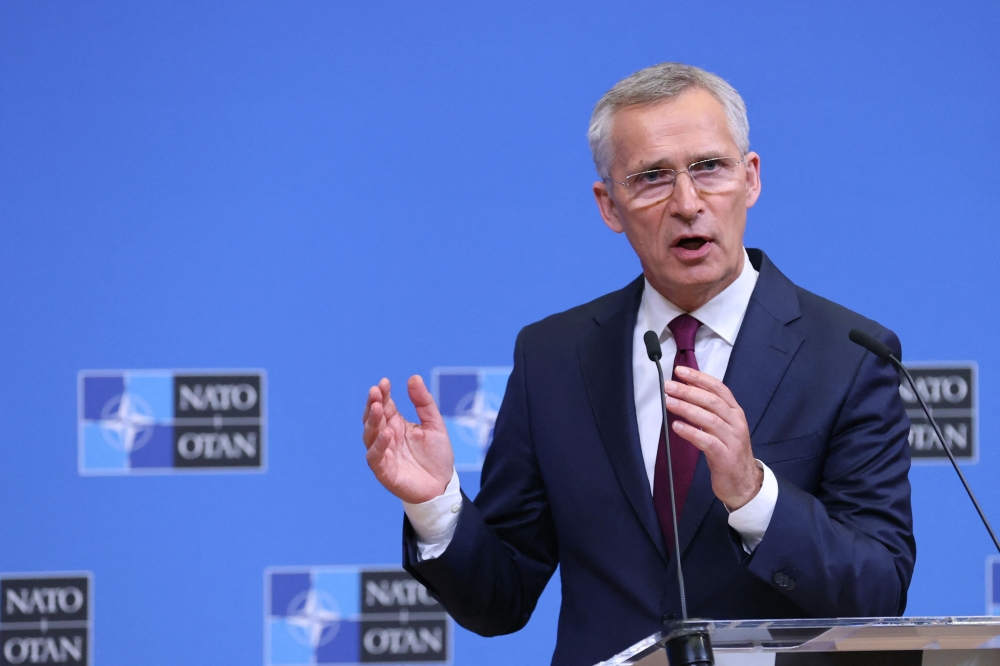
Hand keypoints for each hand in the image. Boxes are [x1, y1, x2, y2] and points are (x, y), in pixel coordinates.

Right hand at [363, 376, 453, 503]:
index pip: (385, 406)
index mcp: (397, 424)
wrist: (443, 485)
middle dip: (373, 404)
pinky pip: (375, 457)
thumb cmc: (437, 456)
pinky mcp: (384, 471)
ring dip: (372, 421)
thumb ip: (424, 402)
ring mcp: (384, 453)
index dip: (383, 394)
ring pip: (370, 435)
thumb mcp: (435, 425)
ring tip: (377, 408)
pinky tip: (385, 433)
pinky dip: (378, 445)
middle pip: (374, 418)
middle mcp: (387, 437)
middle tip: (376, 391)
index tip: (384, 382)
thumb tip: (413, 377)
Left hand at [663, 366, 761, 508]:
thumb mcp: (722, 427)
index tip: (680, 371)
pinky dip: (691, 432)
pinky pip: (707, 441)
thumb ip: (708, 410)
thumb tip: (684, 391)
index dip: (699, 378)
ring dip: (687, 409)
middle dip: (689, 391)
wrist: (743, 482)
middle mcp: (736, 423)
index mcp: (735, 412)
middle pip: (712, 401)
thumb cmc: (728, 451)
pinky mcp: (725, 457)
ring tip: (669, 403)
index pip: (718, 388)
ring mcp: (732, 440)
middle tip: (669, 386)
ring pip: (709, 419)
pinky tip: (677, 427)